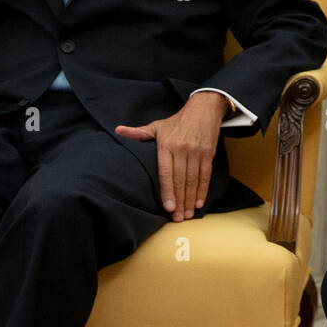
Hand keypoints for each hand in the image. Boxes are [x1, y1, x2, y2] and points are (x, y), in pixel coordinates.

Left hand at [115, 92, 229, 221]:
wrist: (203, 109)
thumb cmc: (178, 121)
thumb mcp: (157, 126)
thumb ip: (139, 133)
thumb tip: (118, 130)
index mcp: (167, 145)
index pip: (166, 172)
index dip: (167, 191)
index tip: (168, 207)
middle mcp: (182, 150)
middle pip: (180, 180)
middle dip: (179, 201)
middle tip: (177, 218)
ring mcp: (196, 152)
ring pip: (193, 180)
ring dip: (191, 199)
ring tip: (188, 214)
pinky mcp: (208, 154)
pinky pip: (205, 175)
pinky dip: (203, 190)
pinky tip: (199, 203)